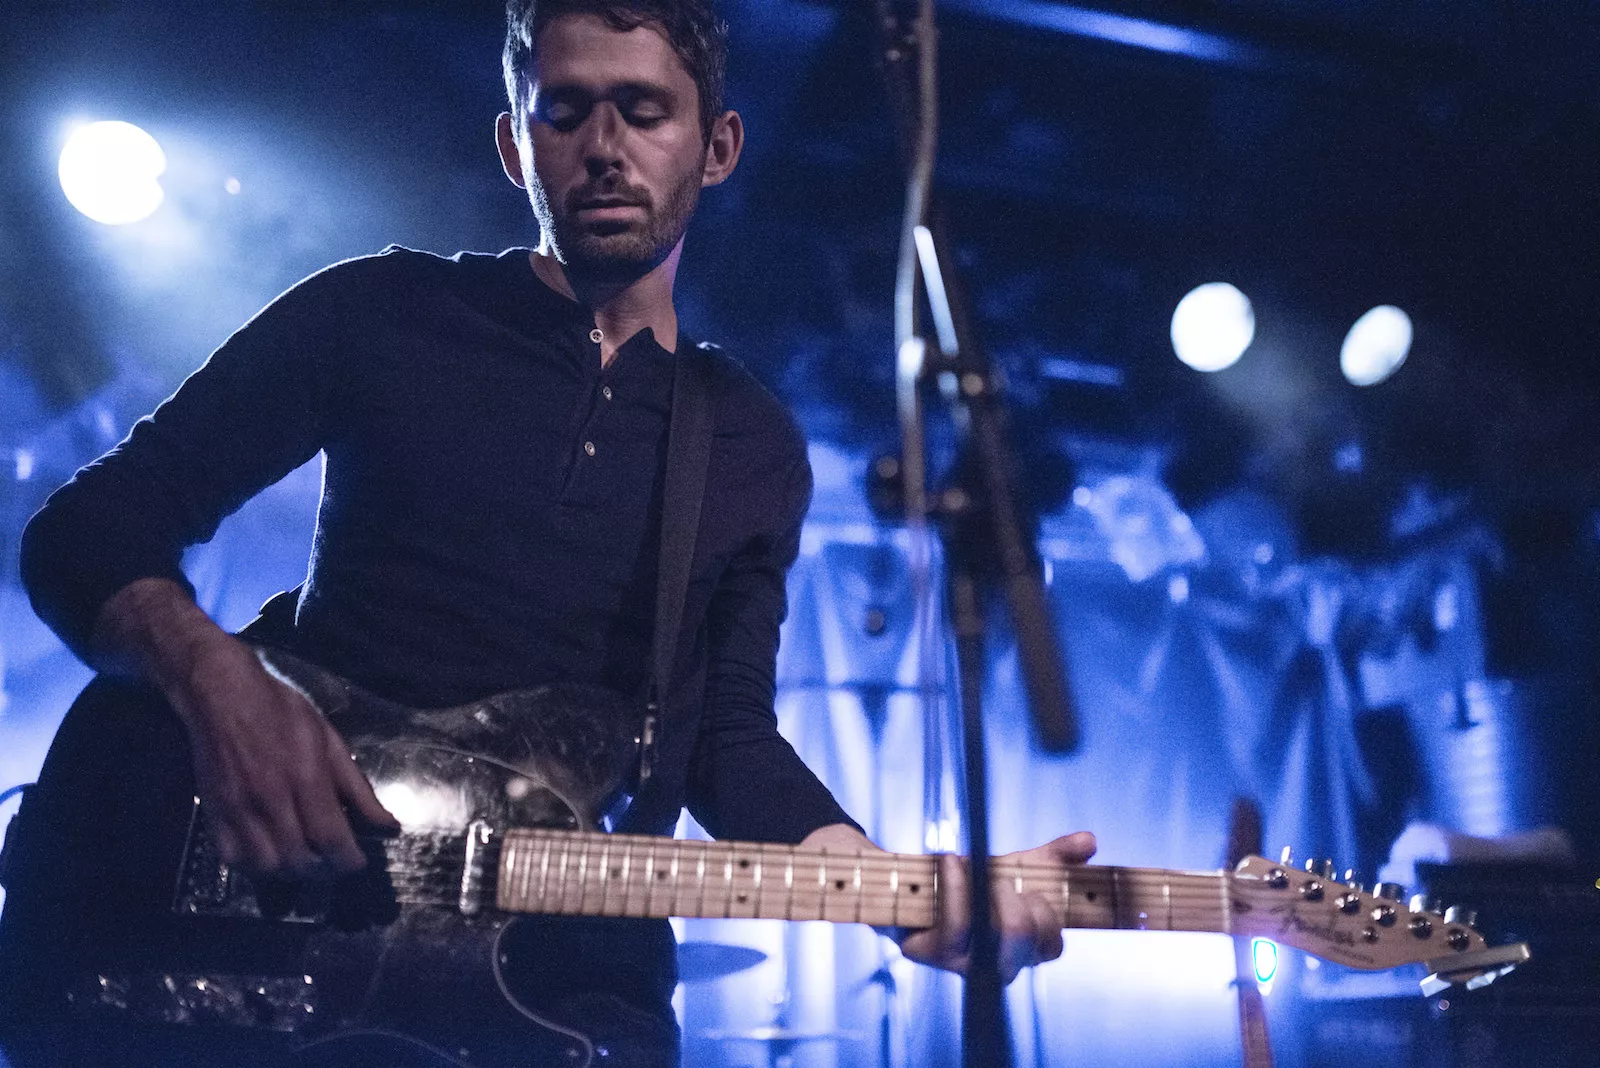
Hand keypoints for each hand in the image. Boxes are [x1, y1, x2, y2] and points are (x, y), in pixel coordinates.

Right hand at [166, 632, 398, 876]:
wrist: (222, 696)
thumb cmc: (283, 713)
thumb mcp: (330, 741)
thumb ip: (358, 788)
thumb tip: (388, 826)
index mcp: (305, 779)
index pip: (331, 839)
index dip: (349, 861)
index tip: (358, 862)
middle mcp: (271, 801)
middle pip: (300, 861)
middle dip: (324, 871)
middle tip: (334, 861)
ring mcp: (238, 811)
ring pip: (267, 867)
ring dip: (291, 873)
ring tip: (306, 860)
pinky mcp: (214, 814)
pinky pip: (234, 860)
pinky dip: (257, 868)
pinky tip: (272, 856)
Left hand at [899, 832, 1097, 983]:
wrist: (910, 882)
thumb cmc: (970, 881)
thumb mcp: (1018, 866)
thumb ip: (1057, 856)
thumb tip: (1089, 841)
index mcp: (1022, 950)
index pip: (1053, 946)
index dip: (1049, 912)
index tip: (1032, 886)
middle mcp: (995, 964)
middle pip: (1032, 941)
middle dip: (1023, 898)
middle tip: (1001, 879)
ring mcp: (961, 962)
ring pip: (1000, 932)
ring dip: (991, 888)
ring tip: (973, 866)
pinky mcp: (928, 953)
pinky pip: (957, 924)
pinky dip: (957, 885)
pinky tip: (951, 863)